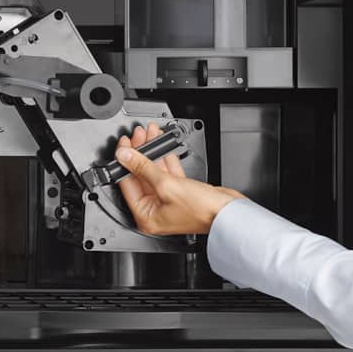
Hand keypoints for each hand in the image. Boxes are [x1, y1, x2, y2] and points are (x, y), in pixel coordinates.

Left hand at [115, 124, 243, 234]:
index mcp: (145, 216)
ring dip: (152, 152)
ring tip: (149, 135)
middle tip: (137, 136)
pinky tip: (161, 147)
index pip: (127, 184)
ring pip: (154, 171)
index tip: (123, 146)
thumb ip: (143, 168)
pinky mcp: (181, 192)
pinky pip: (167, 173)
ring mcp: (168, 201)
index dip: (124, 162)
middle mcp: (154, 210)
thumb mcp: (167, 185)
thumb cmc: (202, 211)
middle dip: (139, 153)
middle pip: (140, 176)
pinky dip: (165, 159)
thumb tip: (125, 156)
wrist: (229, 212)